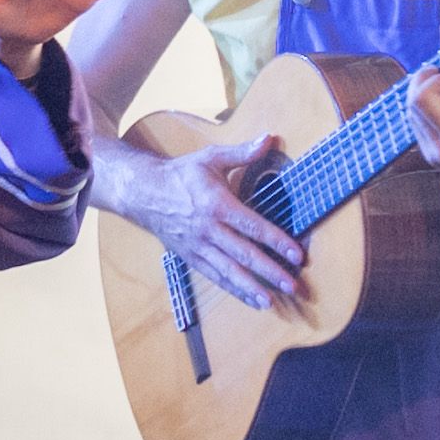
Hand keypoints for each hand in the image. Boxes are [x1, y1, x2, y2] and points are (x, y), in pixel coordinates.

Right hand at [104, 132, 304, 311]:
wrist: (142, 192)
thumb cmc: (180, 174)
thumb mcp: (210, 158)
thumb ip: (243, 153)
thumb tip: (271, 138)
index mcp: (217, 204)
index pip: (253, 226)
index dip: (277, 241)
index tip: (297, 255)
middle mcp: (208, 229)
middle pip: (244, 254)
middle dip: (270, 271)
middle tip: (293, 286)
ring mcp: (198, 246)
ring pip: (228, 271)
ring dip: (251, 287)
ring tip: (272, 301)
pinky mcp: (190, 256)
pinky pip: (214, 276)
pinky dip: (234, 290)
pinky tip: (252, 300)